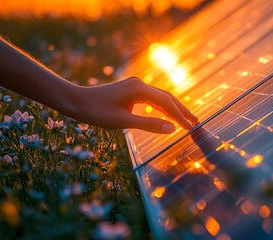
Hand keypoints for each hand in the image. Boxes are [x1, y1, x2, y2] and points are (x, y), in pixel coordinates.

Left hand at [70, 77, 197, 133]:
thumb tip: (172, 129)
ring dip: (173, 109)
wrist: (76, 101)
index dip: (180, 116)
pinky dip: (162, 107)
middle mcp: (140, 84)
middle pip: (167, 97)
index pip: (166, 103)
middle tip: (196, 122)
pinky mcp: (131, 89)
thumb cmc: (96, 112)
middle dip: (182, 110)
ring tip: (186, 120)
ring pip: (160, 97)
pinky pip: (152, 98)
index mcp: (139, 89)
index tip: (191, 127)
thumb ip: (149, 125)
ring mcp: (135, 85)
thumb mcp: (123, 122)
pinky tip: (166, 115)